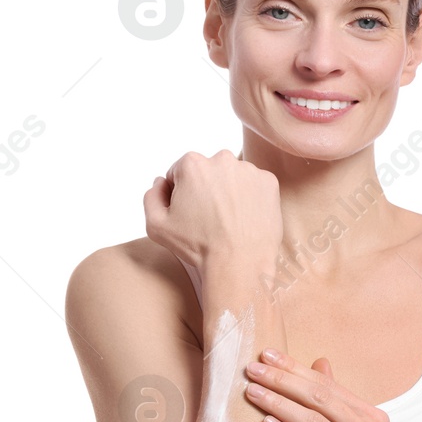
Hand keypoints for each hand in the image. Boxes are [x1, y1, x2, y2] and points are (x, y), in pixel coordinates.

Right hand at [143, 149, 282, 275]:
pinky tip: (245, 217)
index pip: (180, 172)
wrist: (240, 262)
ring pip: (232, 177)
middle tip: (209, 217)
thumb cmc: (197, 245)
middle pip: (208, 171)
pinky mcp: (269, 182)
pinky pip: (255, 186)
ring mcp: (249, 170)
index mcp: (192, 164)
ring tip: (228, 219)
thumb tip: (161, 182)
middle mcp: (223, 159)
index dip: (180, 194)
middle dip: (205, 189)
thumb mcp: (156, 225)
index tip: (189, 212)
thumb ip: (151, 196)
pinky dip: (250, 198)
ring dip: (229, 192)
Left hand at [243, 350, 415, 421]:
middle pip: (321, 399)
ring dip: (280, 405)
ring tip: (253, 393)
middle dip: (284, 380)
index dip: (296, 369)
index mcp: (372, 418)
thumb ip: (341, 404)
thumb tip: (320, 365)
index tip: (267, 354)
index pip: (329, 386)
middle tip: (253, 368)